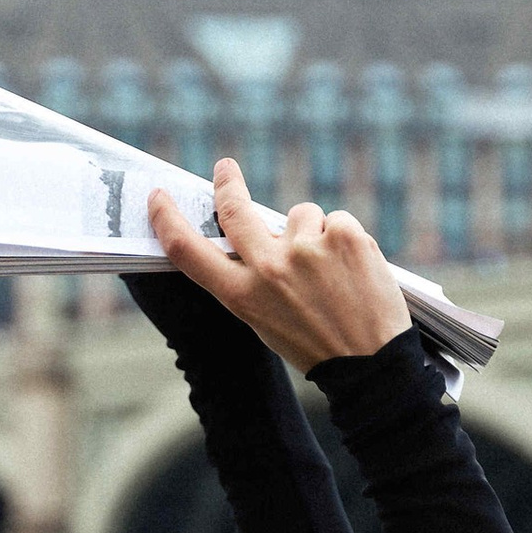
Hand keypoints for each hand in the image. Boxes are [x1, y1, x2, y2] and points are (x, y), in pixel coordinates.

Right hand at [147, 161, 415, 372]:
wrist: (372, 363)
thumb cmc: (317, 343)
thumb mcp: (266, 319)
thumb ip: (253, 277)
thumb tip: (257, 230)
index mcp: (241, 295)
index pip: (188, 251)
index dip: (167, 220)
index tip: (159, 198)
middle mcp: (268, 269)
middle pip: (235, 210)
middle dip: (227, 183)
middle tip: (225, 168)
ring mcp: (307, 248)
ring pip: (300, 215)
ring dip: (312, 233)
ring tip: (332, 271)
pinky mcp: (344, 235)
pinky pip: (335, 220)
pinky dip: (344, 239)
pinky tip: (353, 268)